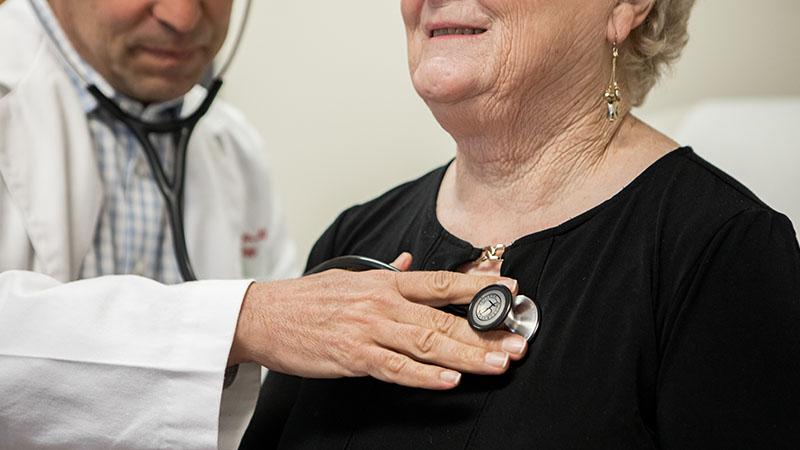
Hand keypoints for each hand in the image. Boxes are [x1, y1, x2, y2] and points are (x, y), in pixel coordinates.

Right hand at [228, 254, 527, 389]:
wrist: (264, 315)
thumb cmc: (308, 298)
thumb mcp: (352, 275)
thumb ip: (387, 272)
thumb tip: (409, 262)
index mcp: (386, 282)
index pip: (442, 282)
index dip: (479, 287)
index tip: (511, 291)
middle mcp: (383, 303)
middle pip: (444, 318)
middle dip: (485, 332)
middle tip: (517, 343)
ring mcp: (369, 330)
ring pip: (427, 344)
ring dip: (466, 356)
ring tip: (497, 364)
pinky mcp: (353, 357)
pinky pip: (395, 369)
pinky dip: (424, 376)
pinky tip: (449, 380)